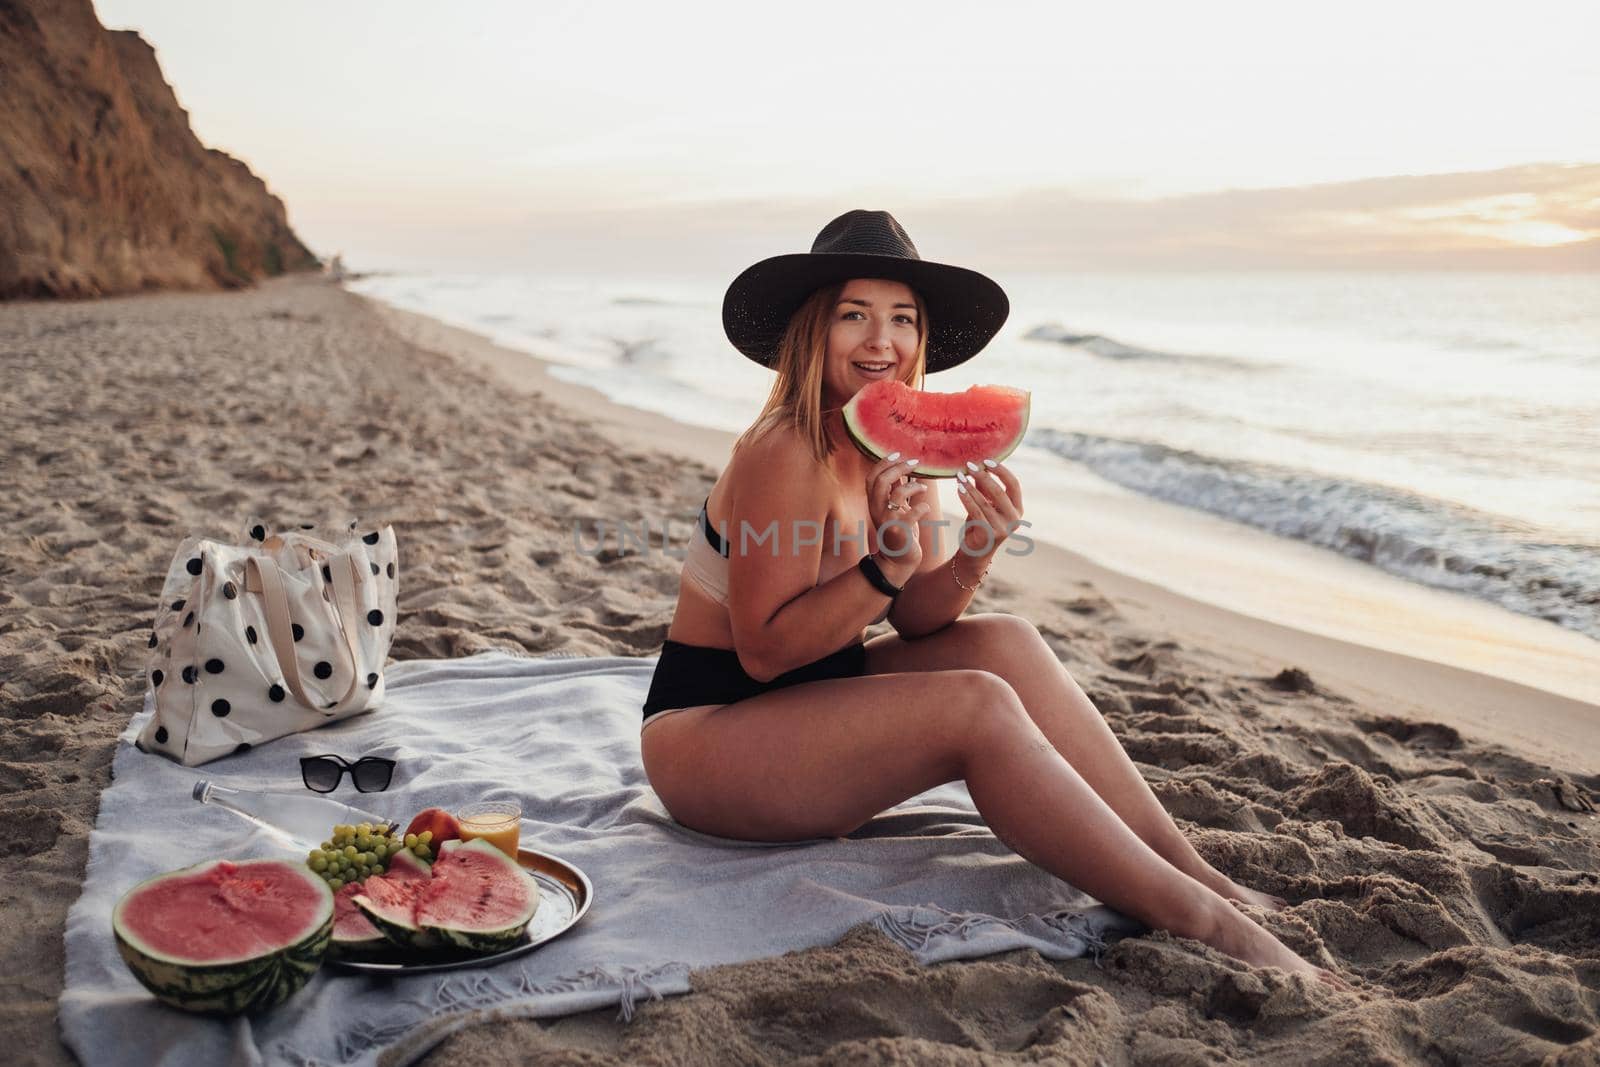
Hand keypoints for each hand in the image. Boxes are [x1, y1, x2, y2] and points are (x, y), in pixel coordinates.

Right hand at [866, 453, 928, 582]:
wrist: (897, 560)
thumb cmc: (899, 530)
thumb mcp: (894, 507)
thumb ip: (894, 489)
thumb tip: (900, 467)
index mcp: (874, 503)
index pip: (872, 477)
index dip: (883, 463)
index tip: (899, 454)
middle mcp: (877, 510)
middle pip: (882, 481)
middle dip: (899, 468)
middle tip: (914, 464)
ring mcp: (888, 521)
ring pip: (896, 494)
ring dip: (913, 486)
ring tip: (923, 488)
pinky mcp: (901, 532)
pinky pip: (912, 513)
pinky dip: (922, 507)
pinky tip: (925, 507)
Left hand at [953, 459, 1023, 561]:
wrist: (975, 552)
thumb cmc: (981, 524)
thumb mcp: (985, 503)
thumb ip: (984, 487)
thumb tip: (978, 464)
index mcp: (1018, 508)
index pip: (1014, 484)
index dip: (1001, 471)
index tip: (986, 461)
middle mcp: (1014, 519)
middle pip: (999, 492)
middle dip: (984, 476)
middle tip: (969, 466)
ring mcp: (1003, 528)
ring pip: (985, 502)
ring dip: (971, 487)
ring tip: (960, 476)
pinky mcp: (990, 535)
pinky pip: (976, 512)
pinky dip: (967, 499)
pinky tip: (959, 489)